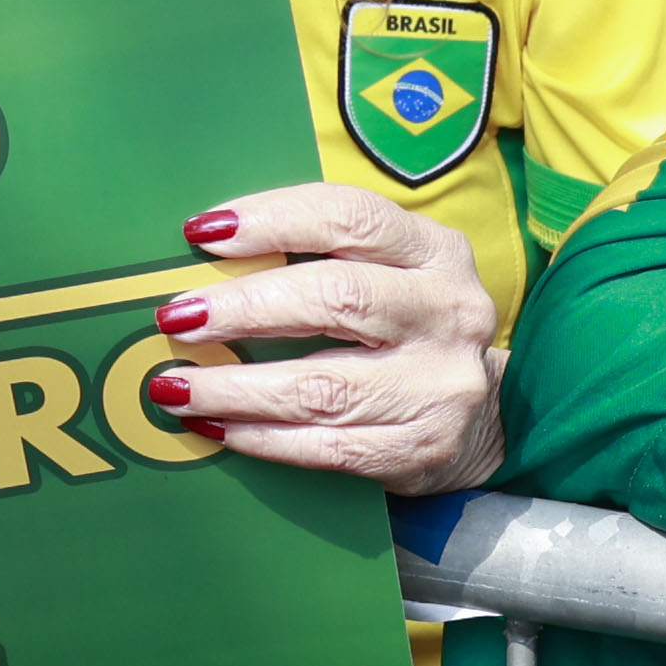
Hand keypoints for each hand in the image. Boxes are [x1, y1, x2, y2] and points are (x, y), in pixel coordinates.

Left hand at [144, 186, 500, 490]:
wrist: (488, 412)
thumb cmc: (404, 325)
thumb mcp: (385, 272)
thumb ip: (318, 256)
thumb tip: (203, 252)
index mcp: (435, 250)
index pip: (349, 216)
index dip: (272, 220)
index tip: (201, 232)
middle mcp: (447, 311)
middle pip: (337, 299)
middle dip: (243, 308)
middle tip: (177, 318)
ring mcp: (440, 386)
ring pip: (323, 387)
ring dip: (236, 388)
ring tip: (176, 387)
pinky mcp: (421, 448)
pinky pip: (326, 446)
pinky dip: (260, 437)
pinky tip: (215, 427)